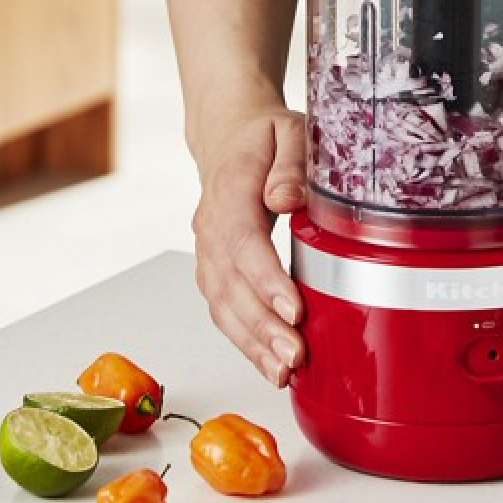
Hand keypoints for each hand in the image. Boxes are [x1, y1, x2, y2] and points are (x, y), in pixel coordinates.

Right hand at [191, 105, 306, 386]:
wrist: (228, 134)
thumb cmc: (264, 134)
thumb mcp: (288, 130)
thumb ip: (291, 163)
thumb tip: (286, 198)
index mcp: (231, 189)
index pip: (243, 242)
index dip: (266, 280)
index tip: (294, 309)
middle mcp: (211, 225)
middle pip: (230, 284)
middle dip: (262, 327)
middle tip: (296, 356)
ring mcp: (207, 251)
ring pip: (222, 305)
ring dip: (252, 344)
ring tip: (284, 372)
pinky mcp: (213, 269)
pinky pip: (223, 310)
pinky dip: (245, 342)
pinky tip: (270, 365)